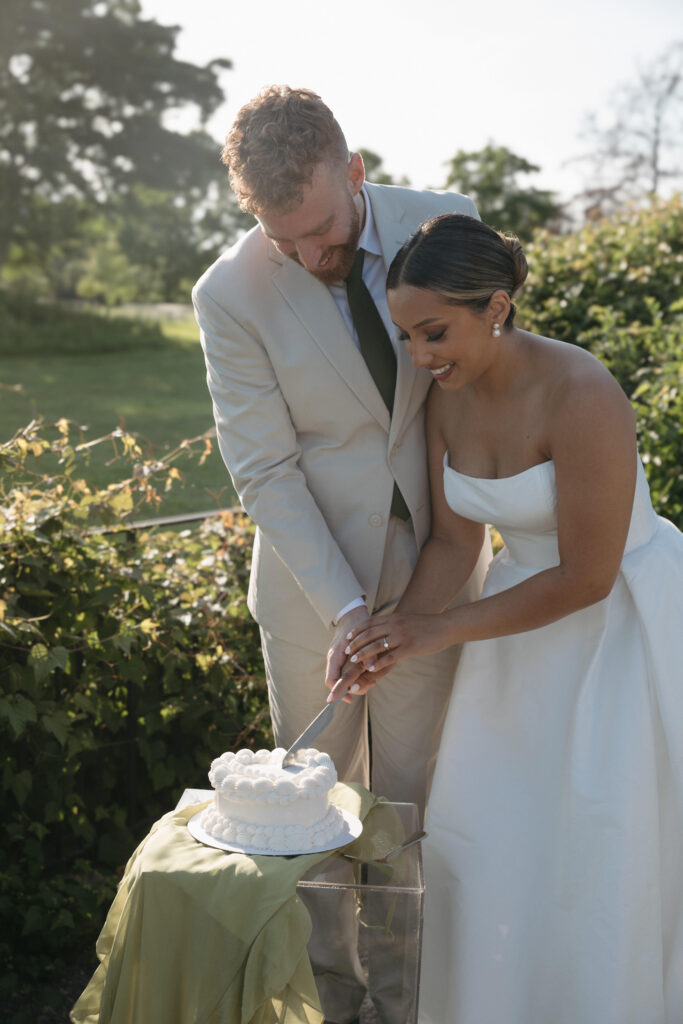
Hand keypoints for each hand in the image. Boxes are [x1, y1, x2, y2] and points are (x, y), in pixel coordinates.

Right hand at [325, 604, 369, 702]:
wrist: (351, 614)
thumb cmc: (356, 624)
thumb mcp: (364, 637)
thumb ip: (367, 652)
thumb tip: (370, 667)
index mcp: (335, 655)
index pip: (331, 680)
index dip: (339, 692)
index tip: (350, 699)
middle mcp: (334, 659)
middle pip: (338, 682)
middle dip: (352, 687)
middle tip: (369, 686)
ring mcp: (337, 658)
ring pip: (342, 677)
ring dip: (356, 682)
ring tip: (371, 681)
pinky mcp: (342, 657)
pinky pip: (345, 671)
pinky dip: (356, 676)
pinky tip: (369, 674)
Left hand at [328, 611, 453, 701]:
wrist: (445, 626)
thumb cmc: (426, 625)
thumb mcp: (406, 620)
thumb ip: (393, 625)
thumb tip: (382, 631)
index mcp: (393, 618)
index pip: (369, 623)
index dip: (357, 631)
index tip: (348, 638)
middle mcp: (395, 625)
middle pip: (369, 634)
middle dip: (356, 643)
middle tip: (346, 651)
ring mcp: (402, 636)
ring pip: (377, 645)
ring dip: (363, 653)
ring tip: (353, 660)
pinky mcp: (410, 647)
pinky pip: (391, 656)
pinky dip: (379, 663)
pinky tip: (371, 668)